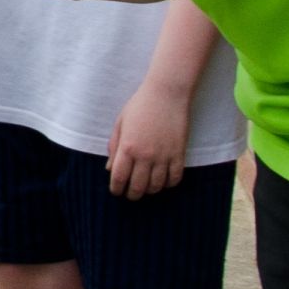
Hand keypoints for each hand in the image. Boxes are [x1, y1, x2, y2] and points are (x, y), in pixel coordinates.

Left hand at [106, 77, 193, 198]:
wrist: (166, 94)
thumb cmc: (139, 106)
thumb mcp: (120, 124)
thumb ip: (114, 147)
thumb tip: (109, 169)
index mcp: (127, 147)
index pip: (119, 178)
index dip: (116, 189)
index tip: (116, 191)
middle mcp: (145, 155)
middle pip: (138, 187)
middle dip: (132, 195)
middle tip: (130, 194)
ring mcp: (163, 156)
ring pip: (157, 186)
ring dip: (150, 190)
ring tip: (146, 188)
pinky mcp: (179, 154)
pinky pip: (175, 178)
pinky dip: (169, 184)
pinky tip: (163, 181)